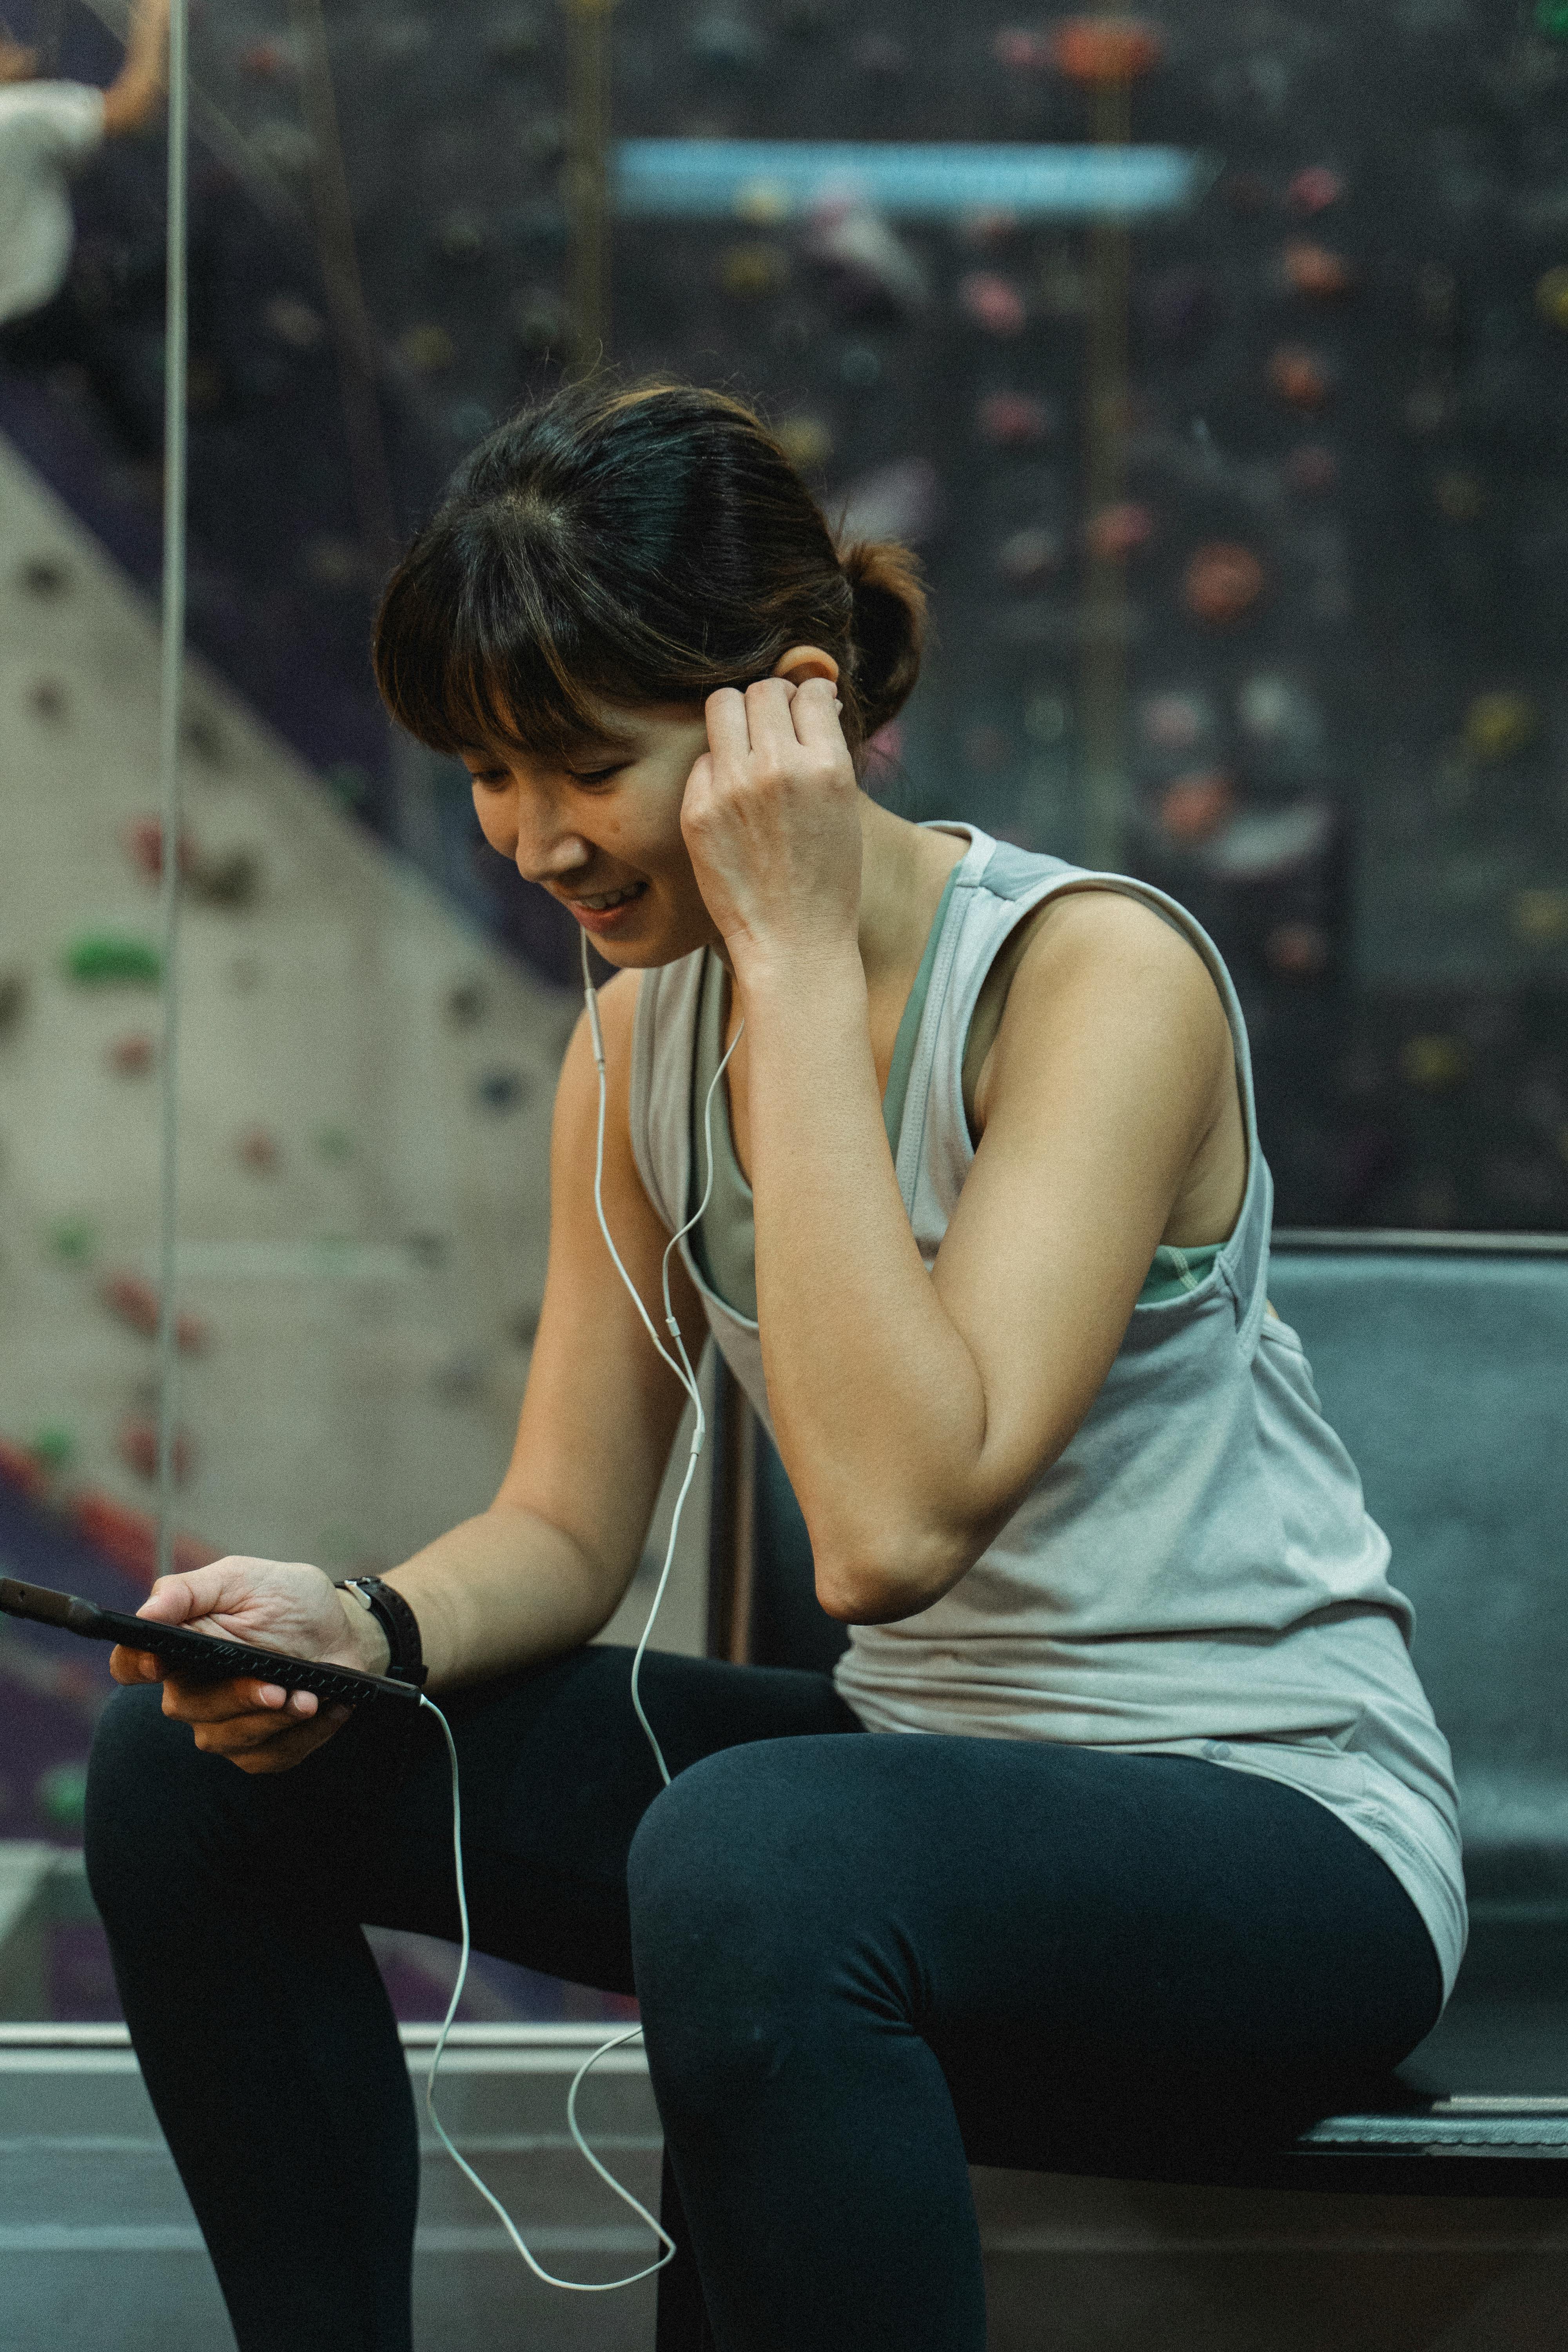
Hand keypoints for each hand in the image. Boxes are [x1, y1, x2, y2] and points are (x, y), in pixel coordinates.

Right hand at [110, 1557, 375, 1774]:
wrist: (344, 1629)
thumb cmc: (289, 1599)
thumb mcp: (243, 1579)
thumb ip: (190, 1591)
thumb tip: (147, 1610)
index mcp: (178, 1645)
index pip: (130, 1663)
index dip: (134, 1664)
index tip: (158, 1661)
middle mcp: (191, 1689)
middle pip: (185, 1706)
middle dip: (234, 1697)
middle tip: (277, 1688)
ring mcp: (221, 1724)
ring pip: (225, 1739)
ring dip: (272, 1721)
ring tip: (309, 1698)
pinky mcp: (257, 1750)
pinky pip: (267, 1757)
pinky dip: (303, 1735)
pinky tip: (326, 1708)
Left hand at [681, 677, 860, 979]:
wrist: (794, 943)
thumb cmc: (826, 880)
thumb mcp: (845, 808)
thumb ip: (826, 751)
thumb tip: (812, 699)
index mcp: (827, 767)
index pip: (808, 693)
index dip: (804, 698)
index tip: (802, 712)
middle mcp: (779, 768)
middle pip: (762, 691)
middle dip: (768, 702)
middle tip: (771, 726)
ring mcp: (733, 788)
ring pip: (721, 707)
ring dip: (736, 719)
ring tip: (745, 747)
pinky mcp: (698, 810)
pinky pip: (702, 760)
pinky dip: (715, 770)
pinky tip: (730, 800)